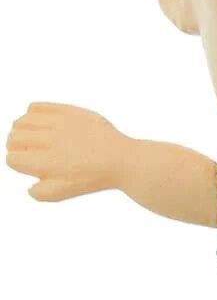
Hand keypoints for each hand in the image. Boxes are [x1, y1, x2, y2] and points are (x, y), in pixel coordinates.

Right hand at [6, 102, 128, 200]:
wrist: (121, 159)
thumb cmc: (92, 178)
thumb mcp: (65, 193)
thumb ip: (41, 193)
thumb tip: (29, 186)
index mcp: (47, 163)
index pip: (12, 158)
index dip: (17, 162)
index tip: (29, 163)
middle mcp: (50, 141)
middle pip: (13, 137)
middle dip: (16, 146)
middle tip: (31, 151)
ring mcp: (59, 123)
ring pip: (22, 120)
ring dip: (22, 129)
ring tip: (35, 137)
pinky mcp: (68, 111)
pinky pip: (37, 106)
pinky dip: (32, 113)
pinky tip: (42, 123)